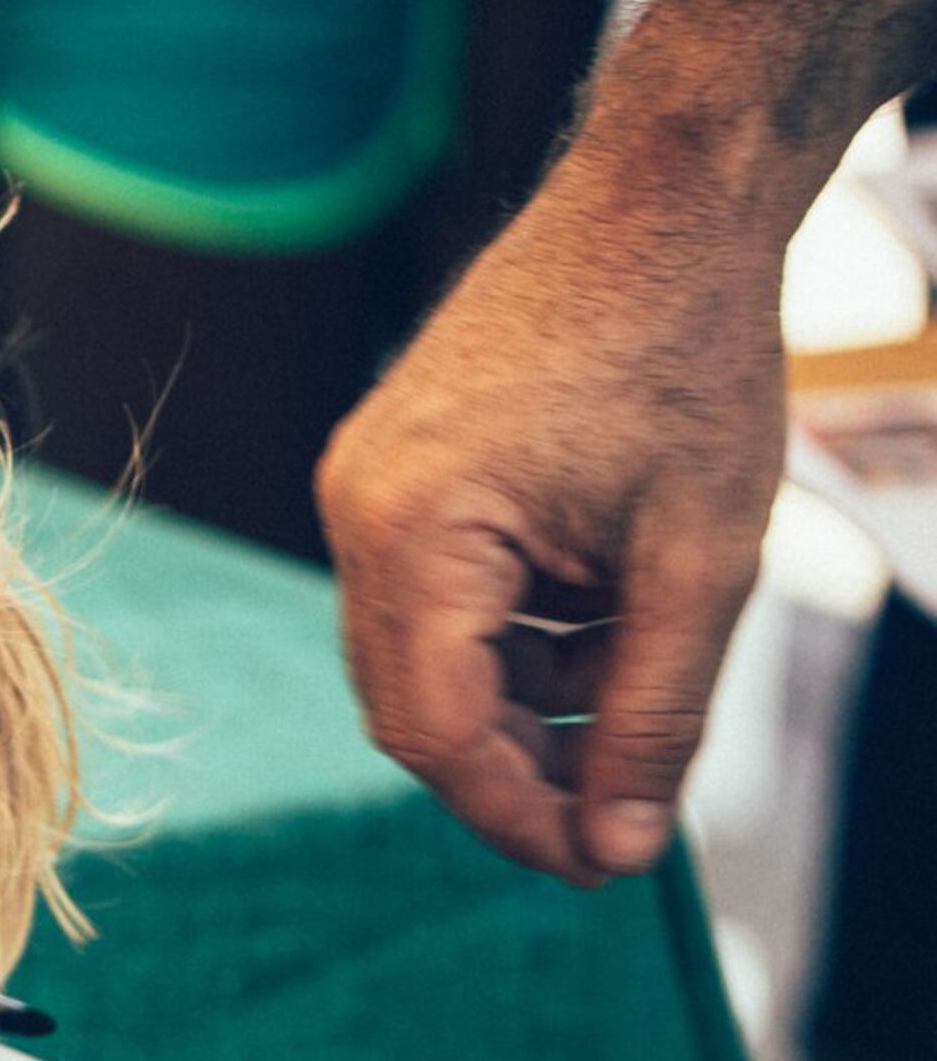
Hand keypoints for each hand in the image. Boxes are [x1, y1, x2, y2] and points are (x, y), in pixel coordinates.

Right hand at [315, 146, 789, 882]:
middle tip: (626, 801)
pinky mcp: (385, 469)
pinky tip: (601, 601)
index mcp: (415, 530)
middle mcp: (356, 511)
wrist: (662, 198)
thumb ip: (656, 715)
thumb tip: (617, 848)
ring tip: (641, 661)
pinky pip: (429, 596)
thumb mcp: (702, 561)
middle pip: (413, 706)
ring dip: (526, 694)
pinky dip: (513, 631)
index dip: (516, 814)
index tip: (602, 862)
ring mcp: (359, 486)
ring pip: (423, 658)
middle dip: (520, 766)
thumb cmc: (689, 354)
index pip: (435, 732)